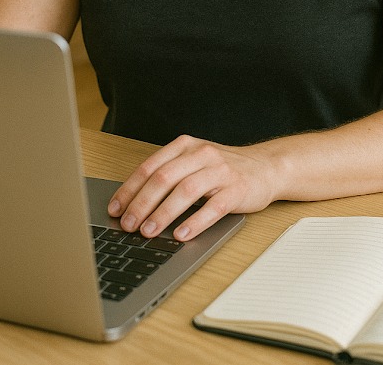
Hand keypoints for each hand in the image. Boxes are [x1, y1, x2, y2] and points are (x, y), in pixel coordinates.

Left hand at [107, 134, 277, 240]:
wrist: (266, 167)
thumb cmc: (223, 169)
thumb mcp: (194, 163)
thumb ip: (169, 176)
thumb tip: (134, 204)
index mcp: (186, 146)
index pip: (150, 166)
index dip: (130, 189)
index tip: (115, 209)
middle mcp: (201, 154)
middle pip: (164, 178)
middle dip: (142, 203)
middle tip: (128, 225)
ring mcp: (220, 171)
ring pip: (186, 191)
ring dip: (163, 213)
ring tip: (148, 232)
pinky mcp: (237, 189)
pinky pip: (213, 207)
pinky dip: (195, 222)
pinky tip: (181, 235)